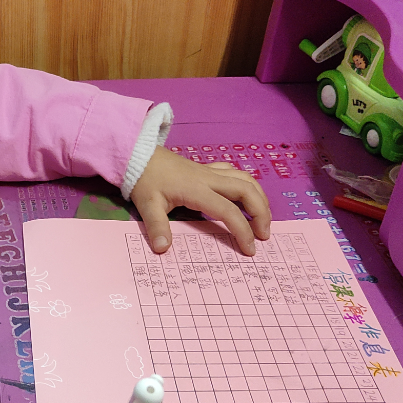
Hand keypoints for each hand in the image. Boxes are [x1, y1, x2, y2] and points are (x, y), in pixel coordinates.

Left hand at [129, 146, 270, 255]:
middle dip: (262, 212)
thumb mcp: (147, 204)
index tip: (250, 249)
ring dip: (259, 197)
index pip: (228, 211)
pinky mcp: (207, 169)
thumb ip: (157, 226)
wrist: (138, 153)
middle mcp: (209, 178)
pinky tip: (247, 196)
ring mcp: (210, 172)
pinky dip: (247, 185)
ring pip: (245, 179)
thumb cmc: (143, 179)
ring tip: (263, 218)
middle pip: (247, 190)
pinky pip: (235, 173)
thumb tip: (162, 249)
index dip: (242, 230)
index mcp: (197, 189)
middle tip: (264, 235)